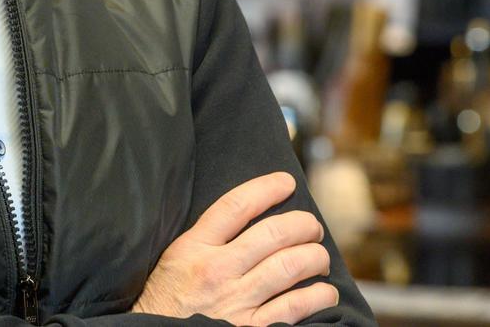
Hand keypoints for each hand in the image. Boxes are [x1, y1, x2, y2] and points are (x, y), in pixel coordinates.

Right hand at [131, 172, 338, 324]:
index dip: (267, 188)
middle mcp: (216, 271)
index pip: (236, 206)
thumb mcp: (174, 260)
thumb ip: (204, 239)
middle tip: (312, 228)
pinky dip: (317, 296)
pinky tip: (323, 292)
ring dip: (315, 258)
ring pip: (290, 267)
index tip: (286, 182)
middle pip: (273, 234)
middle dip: (303, 225)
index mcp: (193, 248)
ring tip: (320, 258)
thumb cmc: (166, 301)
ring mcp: (235, 301)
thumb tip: (245, 216)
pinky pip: (295, 307)